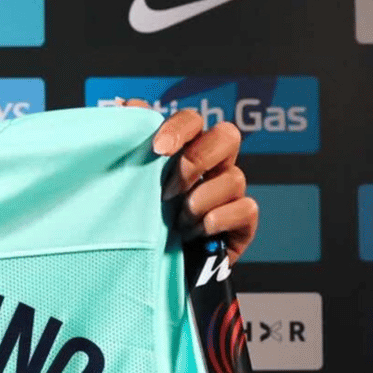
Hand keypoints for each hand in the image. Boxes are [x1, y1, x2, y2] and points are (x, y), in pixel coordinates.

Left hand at [121, 101, 257, 260]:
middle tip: (168, 190)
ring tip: (176, 222)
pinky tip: (195, 233)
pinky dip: (216, 221)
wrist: (154, 267)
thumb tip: (126, 105)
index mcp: (185, 148)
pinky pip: (246, 208)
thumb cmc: (143, 220)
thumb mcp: (131, 181)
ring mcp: (231, 192)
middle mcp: (213, 164)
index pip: (192, 120)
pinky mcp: (243, 221)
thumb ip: (131, 143)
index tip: (157, 149)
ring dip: (198, 202)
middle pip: (227, 136)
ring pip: (234, 177)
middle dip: (196, 161)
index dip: (179, 128)